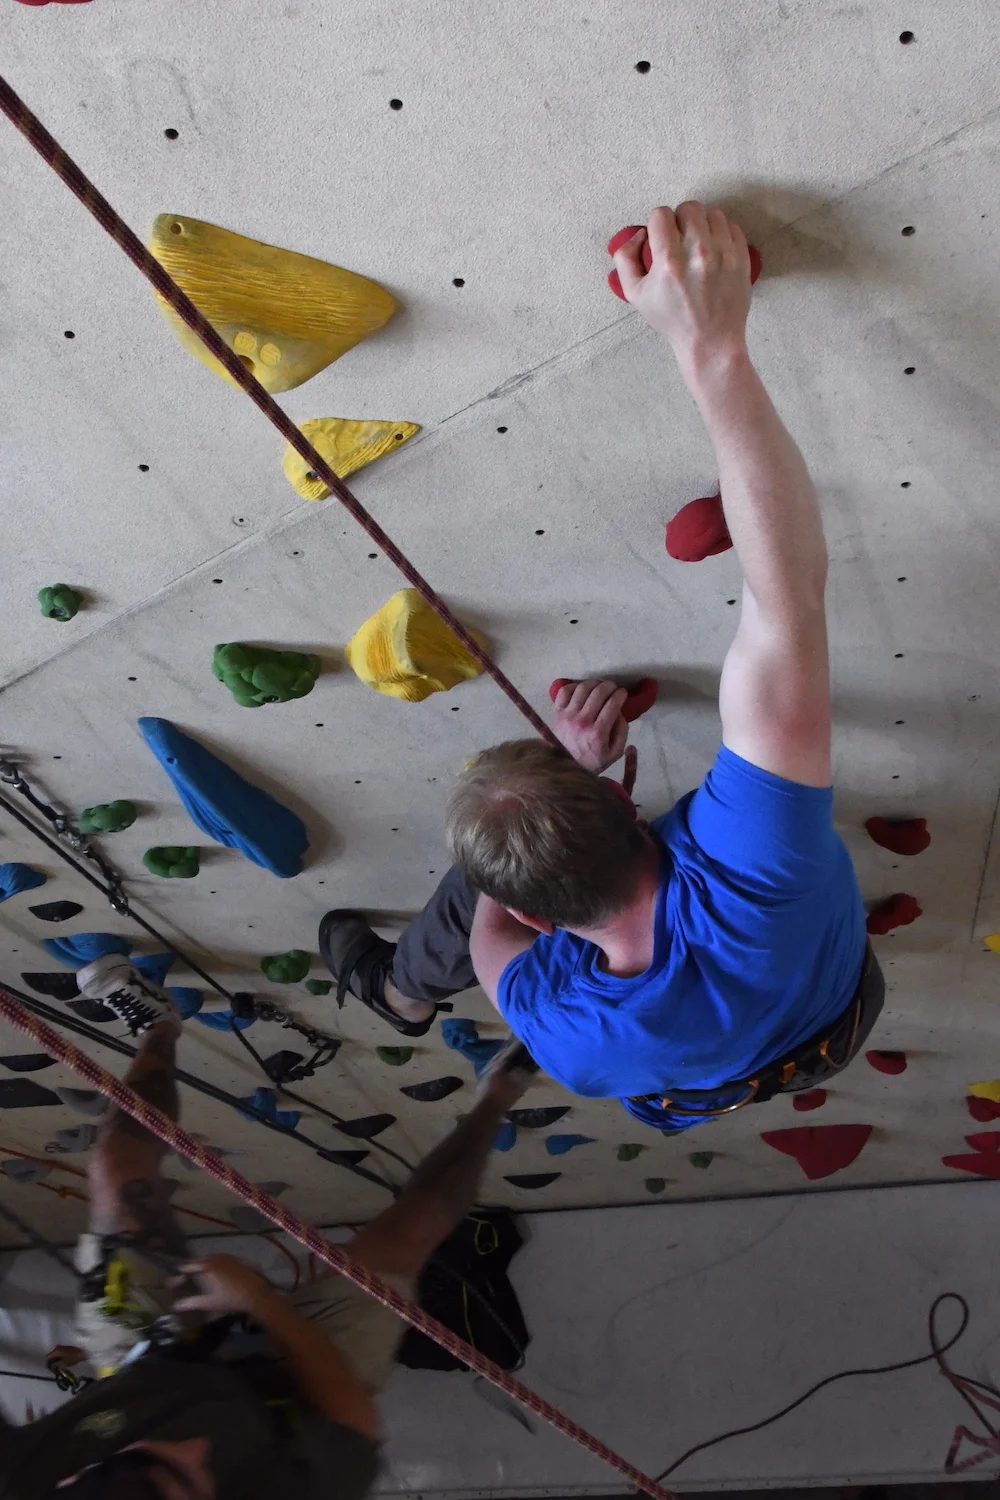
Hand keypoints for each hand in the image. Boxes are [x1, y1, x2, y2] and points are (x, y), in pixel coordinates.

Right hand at [172, 1254, 275, 1315]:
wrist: (256, 1294)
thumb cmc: (231, 1299)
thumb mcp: (209, 1303)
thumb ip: (191, 1303)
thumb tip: (175, 1306)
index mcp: (208, 1267)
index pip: (189, 1266)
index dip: (180, 1272)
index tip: (174, 1277)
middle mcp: (217, 1259)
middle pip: (200, 1260)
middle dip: (191, 1266)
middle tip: (185, 1274)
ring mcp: (228, 1258)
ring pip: (211, 1258)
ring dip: (203, 1264)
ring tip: (198, 1272)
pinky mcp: (237, 1260)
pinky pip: (221, 1259)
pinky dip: (215, 1263)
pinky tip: (216, 1271)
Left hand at [552, 679, 627, 772]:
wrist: (565, 766)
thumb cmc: (593, 760)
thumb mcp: (615, 752)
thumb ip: (622, 731)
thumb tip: (619, 710)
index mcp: (597, 733)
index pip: (612, 704)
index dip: (620, 694)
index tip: (623, 693)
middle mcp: (582, 722)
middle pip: (598, 693)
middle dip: (610, 686)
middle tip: (614, 688)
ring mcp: (567, 716)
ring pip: (582, 688)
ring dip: (595, 683)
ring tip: (600, 686)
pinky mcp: (557, 713)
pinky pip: (565, 691)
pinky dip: (575, 686)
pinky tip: (582, 689)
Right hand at [613, 203, 750, 368]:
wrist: (710, 341)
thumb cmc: (672, 320)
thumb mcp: (635, 295)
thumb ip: (625, 259)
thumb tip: (639, 234)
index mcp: (669, 262)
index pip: (661, 214)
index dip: (657, 224)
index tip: (660, 239)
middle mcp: (698, 253)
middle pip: (689, 207)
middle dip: (680, 220)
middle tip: (679, 240)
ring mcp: (724, 254)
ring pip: (712, 213)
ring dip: (702, 225)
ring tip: (698, 244)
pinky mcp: (741, 258)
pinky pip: (732, 226)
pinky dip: (721, 233)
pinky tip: (714, 249)